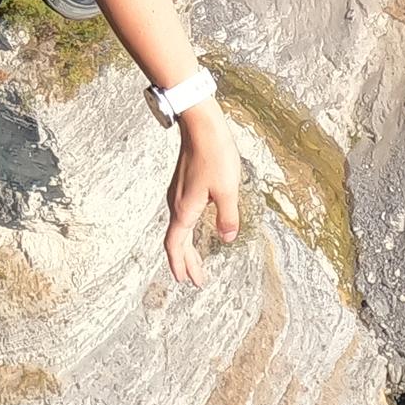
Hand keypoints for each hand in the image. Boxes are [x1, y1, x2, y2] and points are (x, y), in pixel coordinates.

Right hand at [162, 109, 243, 286]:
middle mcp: (176, 204)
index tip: (187, 281)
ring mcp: (177, 193)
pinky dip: (188, 231)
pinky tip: (197, 228)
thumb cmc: (214, 154)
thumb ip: (227, 218)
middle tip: (195, 278)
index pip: (176, 246)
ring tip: (197, 259)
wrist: (200, 124)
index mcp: (185, 209)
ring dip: (187, 247)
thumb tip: (226, 238)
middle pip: (176, 241)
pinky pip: (182, 216)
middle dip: (186, 262)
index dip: (181, 265)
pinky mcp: (182, 184)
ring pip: (178, 228)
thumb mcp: (227, 190)